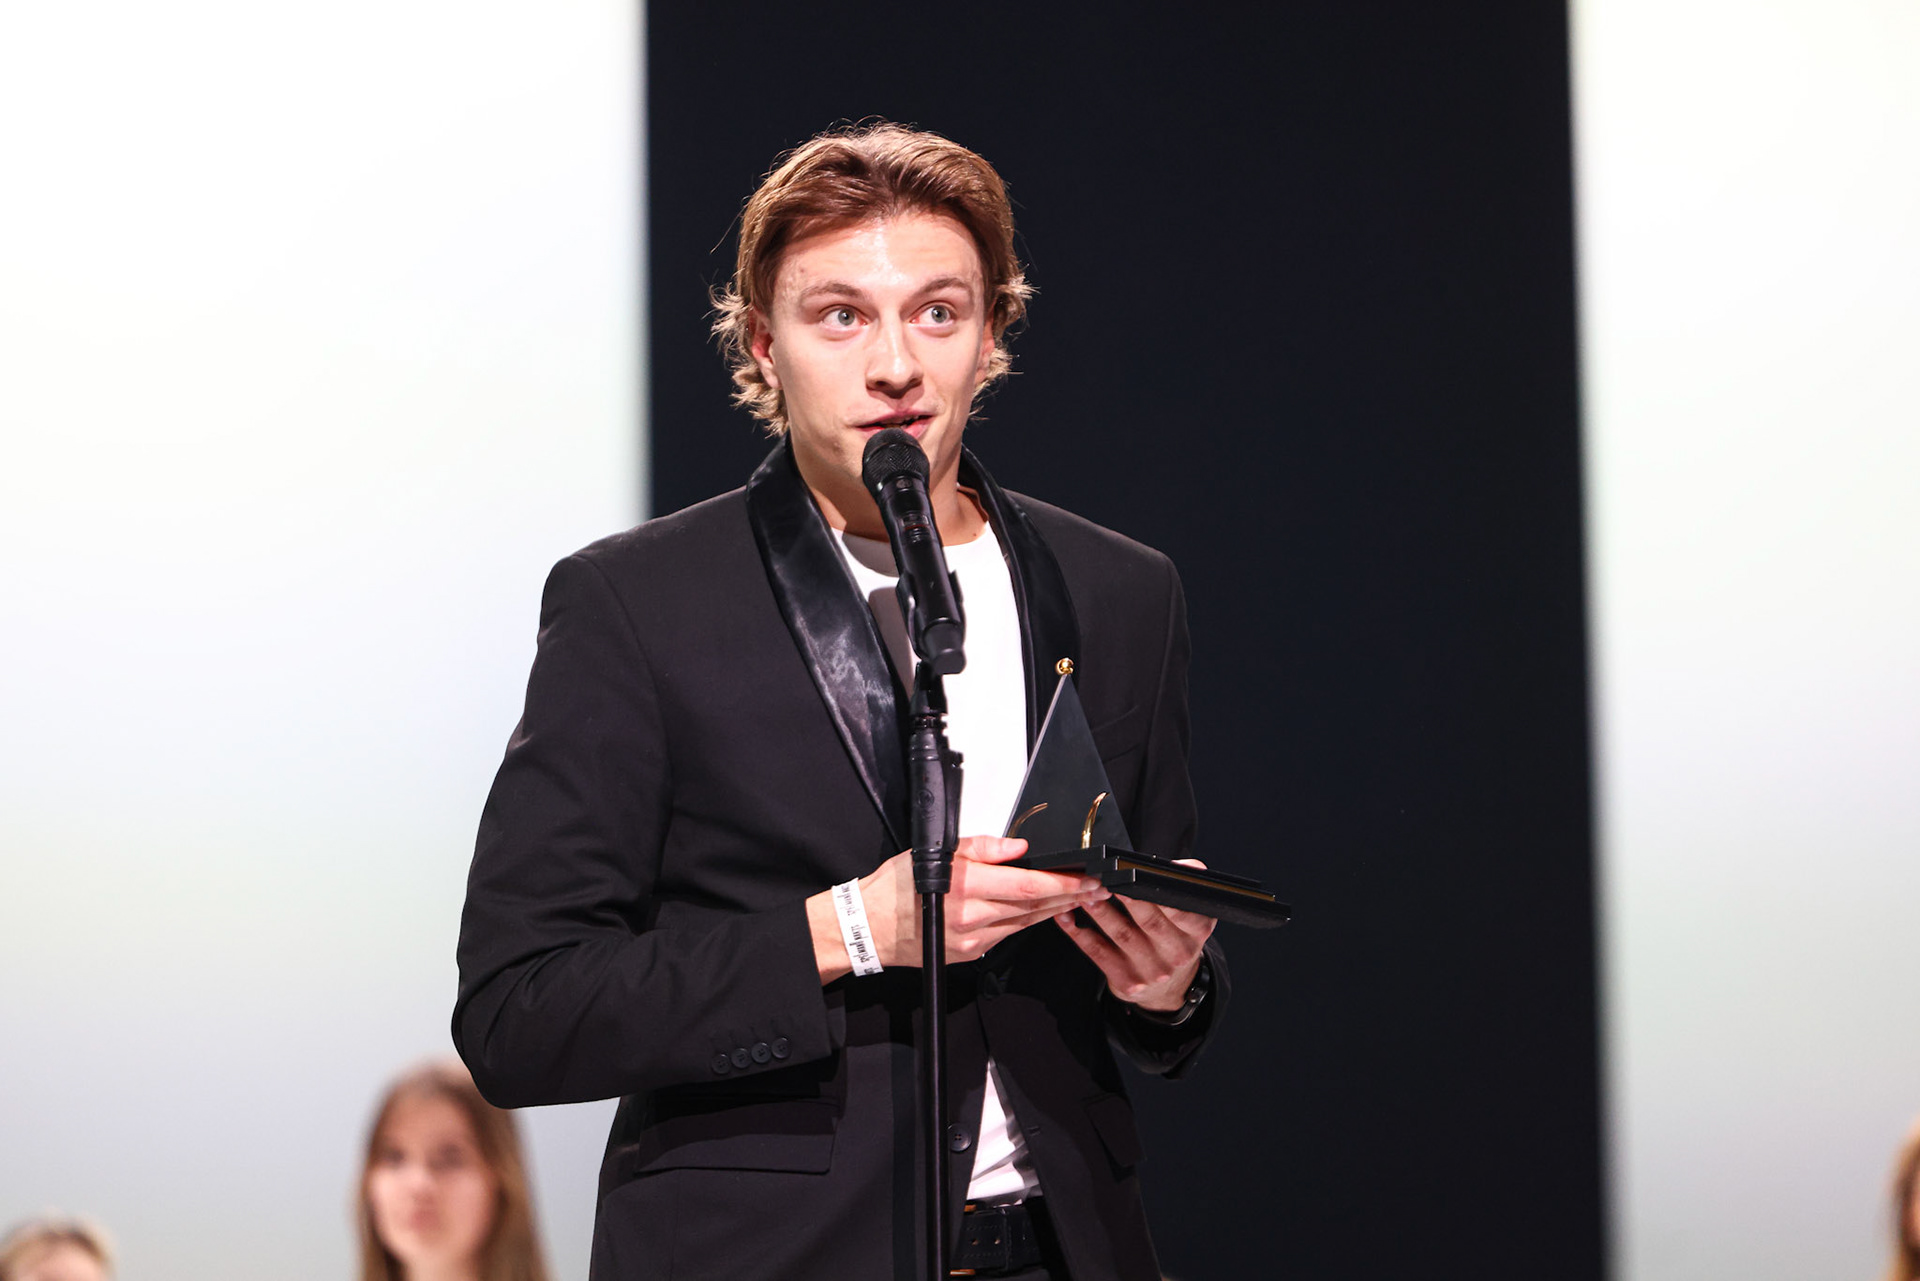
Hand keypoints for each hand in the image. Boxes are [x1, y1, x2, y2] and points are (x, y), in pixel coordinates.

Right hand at [808, 837, 1109, 980]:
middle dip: (1071, 897)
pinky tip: (1044, 913)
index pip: (1029, 886)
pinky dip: (1029, 922)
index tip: (1088, 878)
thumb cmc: (898, 886)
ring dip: (1056, 910)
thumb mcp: (937, 852)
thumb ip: (982, 848)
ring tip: (1080, 898)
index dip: (1064, 884)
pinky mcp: (971, 954)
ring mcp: (973, 941)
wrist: (870, 927)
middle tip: (1097, 888)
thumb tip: (1019, 847)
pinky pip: (1008, 935)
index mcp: (966, 887)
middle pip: (1035, 907)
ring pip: (1026, 923)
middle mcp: (972, 918)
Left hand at [1054, 859, 1216, 1011]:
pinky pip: (1099, 954)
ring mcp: (1152, 972)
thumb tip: (1178, 865)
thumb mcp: (1191, 912)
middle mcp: (1177, 954)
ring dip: (1100, 913)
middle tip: (1107, 879)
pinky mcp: (1127, 982)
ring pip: (1122, 936)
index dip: (1161, 895)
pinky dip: (1079, 934)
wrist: (1168, 988)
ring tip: (1083, 894)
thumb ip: (1185, 883)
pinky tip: (1066, 918)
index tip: (1140, 876)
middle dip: (1127, 899)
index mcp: (1196, 932)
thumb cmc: (1173, 937)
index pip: (1183, 912)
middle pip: (1150, 923)